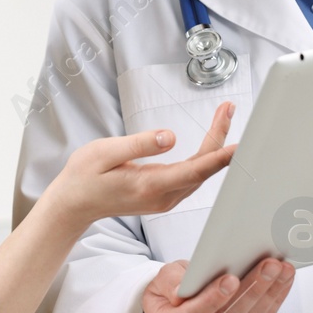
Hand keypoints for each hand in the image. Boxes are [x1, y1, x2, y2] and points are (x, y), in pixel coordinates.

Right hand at [43, 102, 235, 226]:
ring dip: (215, 146)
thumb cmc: (85, 176)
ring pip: (200, 173)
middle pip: (203, 169)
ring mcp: (165, 199)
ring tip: (223, 114)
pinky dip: (206, 157)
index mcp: (150, 185)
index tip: (239, 144)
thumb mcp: (104, 152)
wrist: (74, 205)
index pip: (194, 170)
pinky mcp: (164, 196)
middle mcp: (163, 196)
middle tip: (228, 108)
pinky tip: (212, 141)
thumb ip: (139, 145)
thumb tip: (171, 136)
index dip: (219, 157)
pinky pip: (192, 176)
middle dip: (220, 137)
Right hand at [142, 256, 293, 312]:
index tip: (230, 279)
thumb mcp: (159, 283)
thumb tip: (185, 288)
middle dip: (252, 290)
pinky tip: (283, 283)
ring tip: (283, 270)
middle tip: (270, 265)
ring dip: (270, 295)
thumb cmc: (169, 296)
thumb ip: (170, 282)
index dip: (212, 299)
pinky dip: (274, 303)